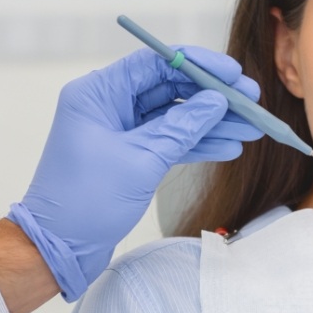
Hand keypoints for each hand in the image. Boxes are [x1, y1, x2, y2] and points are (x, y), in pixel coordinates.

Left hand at [7, 47, 262, 300]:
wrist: (59, 249)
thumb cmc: (85, 201)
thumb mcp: (141, 160)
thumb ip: (182, 127)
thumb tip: (218, 102)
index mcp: (99, 93)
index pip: (156, 64)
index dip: (199, 65)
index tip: (235, 74)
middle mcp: (109, 105)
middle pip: (171, 88)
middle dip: (214, 97)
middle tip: (252, 102)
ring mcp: (122, 130)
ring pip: (177, 116)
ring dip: (213, 123)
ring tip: (251, 129)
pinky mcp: (132, 154)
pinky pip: (172, 140)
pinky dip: (199, 143)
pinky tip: (230, 147)